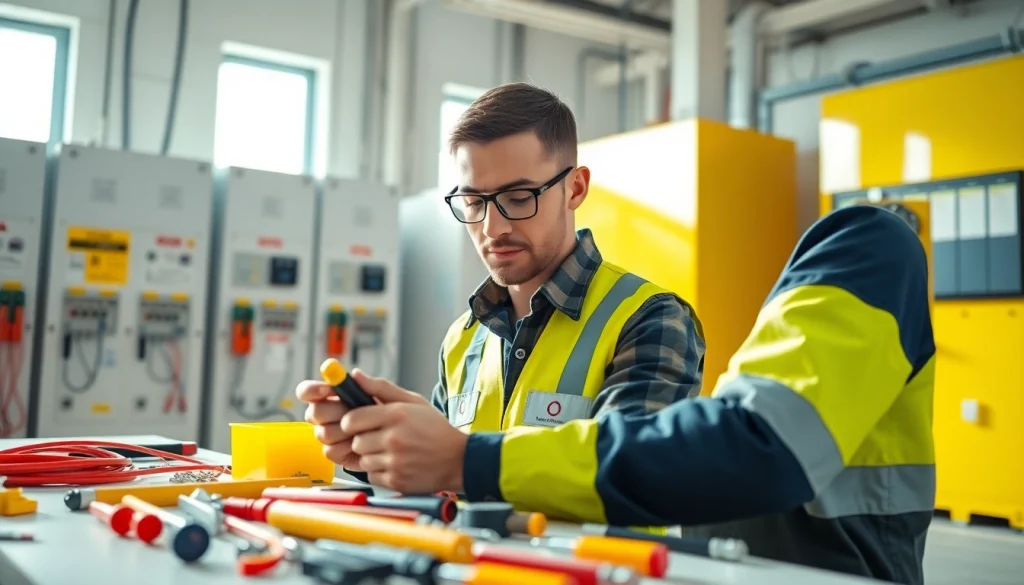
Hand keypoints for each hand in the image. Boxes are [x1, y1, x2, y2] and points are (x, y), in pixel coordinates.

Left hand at [297, 369, 427, 469]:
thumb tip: (354, 376)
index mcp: (396, 415)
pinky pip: (372, 476)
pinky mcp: (396, 481)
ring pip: (363, 460)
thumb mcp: (413, 401)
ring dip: (372, 457)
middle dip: (364, 440)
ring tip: (391, 452)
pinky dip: (380, 472)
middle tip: (380, 438)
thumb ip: (381, 388)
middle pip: (356, 442)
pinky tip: (396, 465)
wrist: (458, 459)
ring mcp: (395, 462)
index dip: (352, 422)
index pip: (352, 419)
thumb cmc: (435, 428)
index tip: (359, 424)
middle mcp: (394, 438)